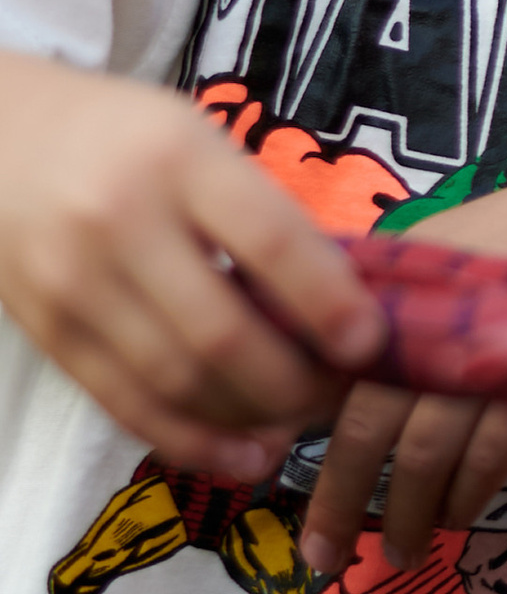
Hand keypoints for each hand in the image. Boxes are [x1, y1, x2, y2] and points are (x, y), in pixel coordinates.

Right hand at [0, 52, 382, 479]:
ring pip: (179, 382)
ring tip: (302, 422)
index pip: (268, 242)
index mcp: (176, 158)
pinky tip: (247, 456)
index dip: (328, 304)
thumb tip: (343, 305)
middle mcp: (119, 221)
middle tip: (342, 394)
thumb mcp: (197, 140)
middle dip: (298, 383)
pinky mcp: (49, 331)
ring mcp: (75, 282)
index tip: (371, 345)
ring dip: (254, 419)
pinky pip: (128, 405)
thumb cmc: (124, 138)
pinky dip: (195, 442)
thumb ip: (260, 212)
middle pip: (223, 334)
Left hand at [301, 160, 506, 576]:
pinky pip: (491, 445)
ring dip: (409, 508)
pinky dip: (470, 489)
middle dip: (339, 490)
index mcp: (412, 269)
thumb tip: (342, 379)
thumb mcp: (467, 262)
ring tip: (401, 551)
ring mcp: (494, 335)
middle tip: (321, 554)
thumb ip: (411, 311)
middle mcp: (442, 301)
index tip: (269, 462)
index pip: (329, 350)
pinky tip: (461, 515)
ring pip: (424, 441)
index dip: (294, 413)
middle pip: (365, 408)